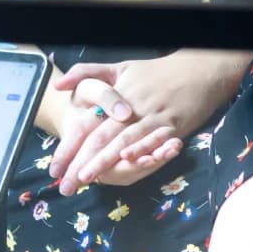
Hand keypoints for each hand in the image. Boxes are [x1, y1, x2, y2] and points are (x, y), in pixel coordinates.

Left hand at [49, 52, 249, 192]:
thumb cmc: (155, 72)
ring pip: (123, 140)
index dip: (69, 146)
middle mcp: (130, 107)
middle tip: (65, 184)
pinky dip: (140, 150)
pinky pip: (153, 139)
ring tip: (86, 178)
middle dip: (81, 162)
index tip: (54, 167)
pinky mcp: (172, 124)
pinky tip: (126, 162)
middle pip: (100, 137)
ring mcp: (152, 116)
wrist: (197, 70)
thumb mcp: (118, 67)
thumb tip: (57, 85)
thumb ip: (85, 73)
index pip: (86, 125)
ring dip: (104, 161)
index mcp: (114, 96)